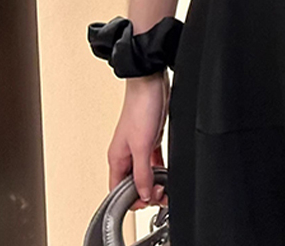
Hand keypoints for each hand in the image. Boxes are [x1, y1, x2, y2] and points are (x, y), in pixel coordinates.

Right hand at [106, 70, 169, 210]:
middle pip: (133, 184)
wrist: (150, 82)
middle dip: (147, 192)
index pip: (118, 191)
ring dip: (155, 182)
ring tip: (167, 186)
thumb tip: (144, 195)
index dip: (132, 200)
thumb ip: (142, 172)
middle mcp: (126, 154)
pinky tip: (168, 173)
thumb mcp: (142, 145)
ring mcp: (138, 146)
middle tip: (162, 192)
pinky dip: (161, 169)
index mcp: (117, 158)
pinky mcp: (150, 139)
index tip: (149, 201)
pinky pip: (154, 161)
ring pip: (145, 174)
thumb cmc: (140, 107)